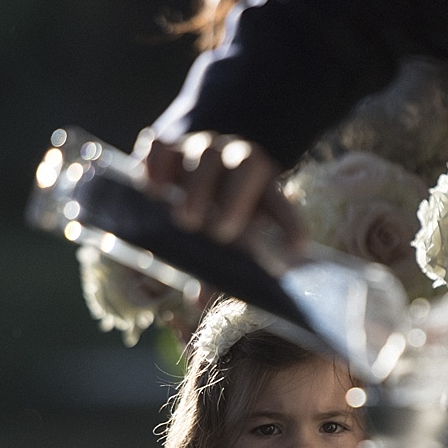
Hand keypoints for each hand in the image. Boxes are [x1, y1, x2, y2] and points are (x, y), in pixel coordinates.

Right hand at [133, 128, 304, 257]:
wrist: (180, 172)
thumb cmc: (209, 216)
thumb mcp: (221, 243)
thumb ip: (215, 270)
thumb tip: (197, 301)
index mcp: (261, 188)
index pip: (281, 203)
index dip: (290, 224)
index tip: (296, 250)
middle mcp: (236, 161)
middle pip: (247, 165)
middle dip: (236, 199)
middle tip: (220, 232)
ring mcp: (202, 149)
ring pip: (205, 154)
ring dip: (197, 187)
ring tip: (185, 219)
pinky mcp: (168, 146)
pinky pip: (163, 148)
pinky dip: (157, 166)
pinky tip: (152, 190)